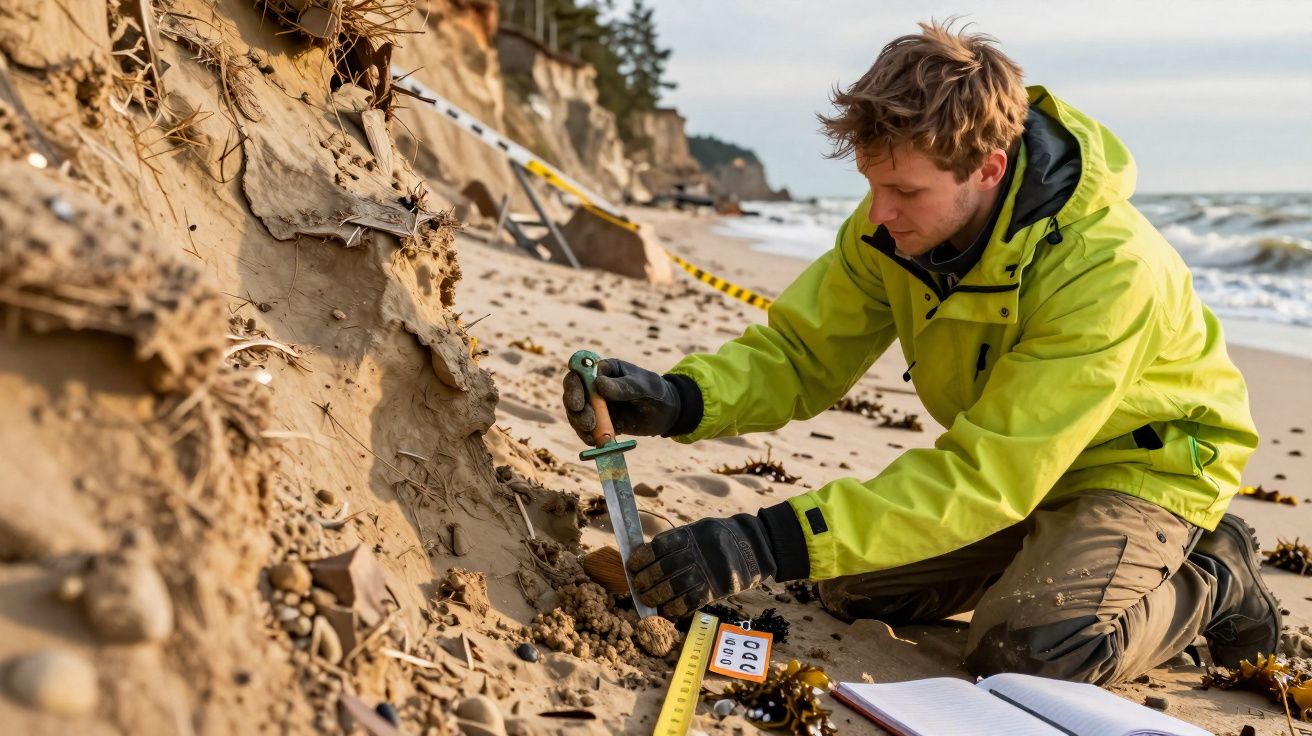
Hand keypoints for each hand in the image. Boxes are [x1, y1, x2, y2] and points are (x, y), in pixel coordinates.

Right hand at [561, 358, 681, 443]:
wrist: (667, 413)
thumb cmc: (656, 392)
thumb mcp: (643, 387)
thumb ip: (623, 386)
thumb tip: (599, 384)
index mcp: (605, 370)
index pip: (581, 371)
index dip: (574, 383)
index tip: (578, 401)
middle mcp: (595, 385)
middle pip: (573, 392)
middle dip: (575, 407)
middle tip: (587, 421)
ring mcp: (596, 404)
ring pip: (576, 412)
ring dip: (579, 423)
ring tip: (592, 434)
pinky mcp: (600, 421)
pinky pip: (586, 428)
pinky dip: (587, 436)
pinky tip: (594, 442)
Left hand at [627, 513, 778, 617]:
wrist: (753, 546)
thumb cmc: (718, 538)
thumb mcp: (697, 530)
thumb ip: (675, 542)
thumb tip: (645, 555)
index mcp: (690, 535)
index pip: (659, 547)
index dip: (642, 558)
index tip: (632, 565)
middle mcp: (697, 553)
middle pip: (663, 569)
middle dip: (645, 580)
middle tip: (637, 587)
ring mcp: (706, 572)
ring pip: (673, 588)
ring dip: (656, 597)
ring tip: (647, 600)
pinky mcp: (715, 590)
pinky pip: (689, 602)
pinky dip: (674, 609)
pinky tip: (665, 611)